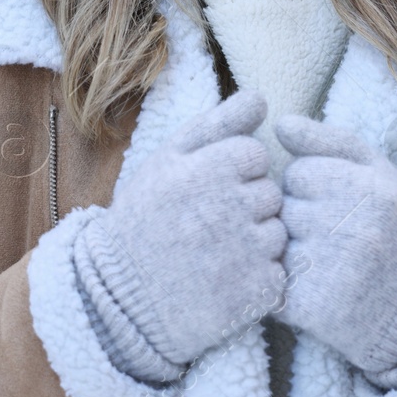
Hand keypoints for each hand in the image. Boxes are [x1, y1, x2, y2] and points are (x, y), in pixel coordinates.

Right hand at [74, 89, 286, 372]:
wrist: (118, 298)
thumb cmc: (143, 219)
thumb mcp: (168, 159)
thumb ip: (217, 124)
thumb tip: (262, 99)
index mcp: (211, 169)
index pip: (256, 155)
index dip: (233, 172)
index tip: (206, 191)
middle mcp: (232, 208)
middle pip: (271, 195)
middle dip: (247, 207)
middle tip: (207, 226)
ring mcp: (245, 254)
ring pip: (278, 236)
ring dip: (255, 244)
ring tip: (215, 254)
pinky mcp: (254, 295)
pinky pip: (278, 276)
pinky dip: (258, 281)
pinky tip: (224, 281)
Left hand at [272, 113, 396, 376]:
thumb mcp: (379, 171)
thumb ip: (329, 141)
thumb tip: (279, 122)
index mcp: (371, 191)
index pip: (297, 172)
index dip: (311, 187)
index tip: (338, 203)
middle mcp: (353, 230)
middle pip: (283, 207)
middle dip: (300, 217)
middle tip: (335, 235)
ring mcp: (333, 273)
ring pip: (275, 242)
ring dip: (290, 249)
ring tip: (327, 260)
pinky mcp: (313, 310)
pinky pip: (272, 281)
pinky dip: (285, 283)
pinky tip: (316, 286)